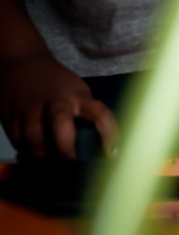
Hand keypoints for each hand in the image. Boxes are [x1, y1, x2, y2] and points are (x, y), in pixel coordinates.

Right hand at [0, 52, 116, 157]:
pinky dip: (26, 154)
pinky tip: (33, 160)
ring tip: (50, 170)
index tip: (111, 153)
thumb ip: (86, 117)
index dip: (108, 132)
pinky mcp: (10, 117)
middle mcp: (54, 102)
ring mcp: (29, 109)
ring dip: (42, 157)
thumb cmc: (58, 85)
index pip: (99, 113)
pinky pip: (17, 141)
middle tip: (70, 166)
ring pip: (33, 137)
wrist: (22, 64)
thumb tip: (98, 150)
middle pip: (59, 121)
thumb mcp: (78, 94)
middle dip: (65, 147)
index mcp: (78, 97)